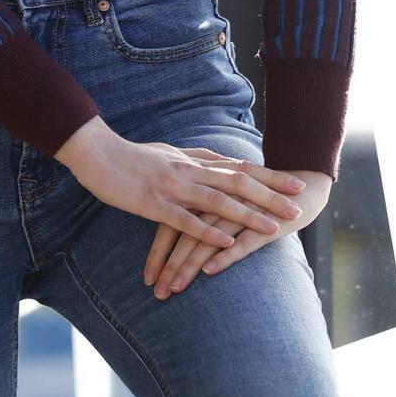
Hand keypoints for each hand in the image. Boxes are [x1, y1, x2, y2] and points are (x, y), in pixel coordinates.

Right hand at [53, 118, 305, 253]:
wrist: (97, 152)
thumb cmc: (132, 156)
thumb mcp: (170, 154)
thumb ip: (196, 158)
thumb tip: (221, 161)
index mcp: (195, 160)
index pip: (241, 167)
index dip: (270, 176)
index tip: (296, 184)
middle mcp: (190, 170)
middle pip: (239, 182)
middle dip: (271, 196)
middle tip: (298, 208)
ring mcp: (173, 186)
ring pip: (219, 201)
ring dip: (249, 215)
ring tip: (274, 228)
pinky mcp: (154, 203)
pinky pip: (185, 220)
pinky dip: (208, 231)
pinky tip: (226, 244)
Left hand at [142, 149, 331, 297]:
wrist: (302, 186)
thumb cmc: (259, 199)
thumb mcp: (227, 206)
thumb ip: (204, 218)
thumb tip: (178, 244)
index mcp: (207, 194)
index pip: (173, 222)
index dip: (159, 251)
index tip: (147, 279)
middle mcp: (219, 201)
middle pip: (186, 233)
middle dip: (169, 265)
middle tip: (156, 293)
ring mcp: (242, 212)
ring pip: (208, 240)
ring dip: (189, 265)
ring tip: (174, 289)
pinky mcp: (265, 223)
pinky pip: (242, 241)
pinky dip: (225, 255)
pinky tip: (209, 271)